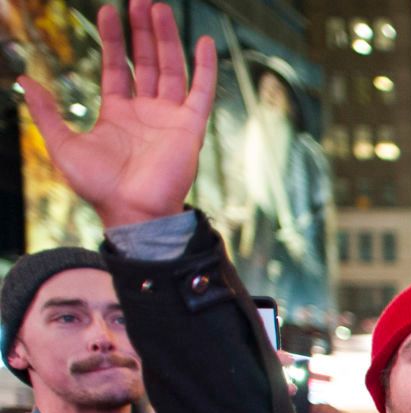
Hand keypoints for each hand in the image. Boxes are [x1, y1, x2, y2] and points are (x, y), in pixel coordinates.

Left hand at [20, 1, 216, 227]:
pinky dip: (206, 67)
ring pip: (170, 68)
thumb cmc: (99, 187)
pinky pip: (202, 91)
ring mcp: (170, 117)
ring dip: (166, 38)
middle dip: (142, 31)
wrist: (133, 212)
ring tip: (159, 9)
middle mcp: (146, 111)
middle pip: (145, 61)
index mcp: (118, 113)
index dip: (112, 40)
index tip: (108, 11)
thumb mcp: (62, 145)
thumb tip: (24, 81)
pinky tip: (205, 42)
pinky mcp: (191, 126)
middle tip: (139, 1)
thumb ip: (45, 112)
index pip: (116, 67)